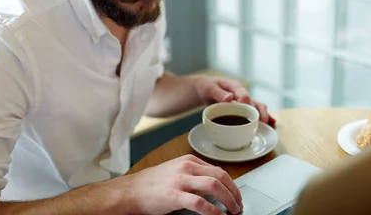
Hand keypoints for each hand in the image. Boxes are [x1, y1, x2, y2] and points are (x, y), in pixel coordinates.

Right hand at [123, 154, 242, 214]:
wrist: (131, 191)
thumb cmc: (152, 183)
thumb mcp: (175, 170)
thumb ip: (194, 174)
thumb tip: (214, 183)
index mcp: (189, 160)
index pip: (218, 170)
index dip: (231, 184)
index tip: (236, 195)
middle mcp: (187, 167)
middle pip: (221, 176)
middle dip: (234, 192)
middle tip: (239, 204)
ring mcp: (181, 180)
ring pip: (214, 186)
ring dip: (228, 199)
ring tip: (233, 210)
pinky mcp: (174, 195)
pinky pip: (200, 203)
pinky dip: (213, 211)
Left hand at [191, 75, 275, 125]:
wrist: (205, 90)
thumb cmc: (207, 87)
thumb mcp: (209, 89)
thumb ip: (218, 93)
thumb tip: (229, 98)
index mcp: (234, 87)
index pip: (242, 93)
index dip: (245, 99)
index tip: (244, 105)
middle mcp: (242, 95)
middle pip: (255, 102)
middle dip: (260, 111)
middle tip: (262, 120)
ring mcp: (244, 103)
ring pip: (258, 108)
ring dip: (264, 115)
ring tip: (268, 124)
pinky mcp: (243, 110)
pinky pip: (255, 114)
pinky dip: (264, 118)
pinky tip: (271, 124)